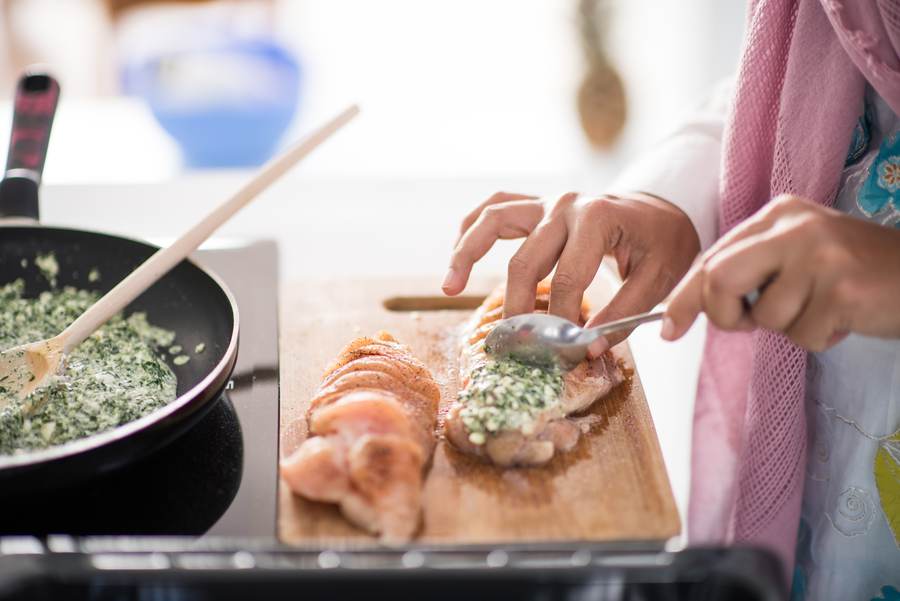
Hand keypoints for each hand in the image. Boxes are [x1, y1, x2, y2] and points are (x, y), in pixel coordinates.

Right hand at [442, 191, 700, 354]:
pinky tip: (456, 255)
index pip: (567, 279)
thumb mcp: (658, 280)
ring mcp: (547, 200)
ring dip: (466, 254)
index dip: (561, 320)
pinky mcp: (536, 204)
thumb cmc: (664, 244)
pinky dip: (471, 228)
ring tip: (449, 287)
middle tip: (513, 345)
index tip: (561, 351)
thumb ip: (623, 316)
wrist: (665, 208)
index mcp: (597, 218)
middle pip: (524, 261)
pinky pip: (494, 208)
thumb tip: (586, 349)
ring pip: (492, 221)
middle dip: (516, 308)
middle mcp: (565, 204)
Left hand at [662, 194, 899, 350]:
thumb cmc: (855, 273)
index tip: (666, 328)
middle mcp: (795, 227)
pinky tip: (842, 318)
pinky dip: (817, 339)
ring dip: (789, 329)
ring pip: (766, 316)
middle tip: (749, 324)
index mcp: (777, 214)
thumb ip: (751, 270)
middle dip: (724, 314)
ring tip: (821, 310)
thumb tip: (695, 305)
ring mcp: (819, 254)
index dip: (685, 296)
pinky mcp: (842, 287)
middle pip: (720, 277)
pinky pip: (802, 335)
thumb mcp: (798, 257)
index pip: (713, 256)